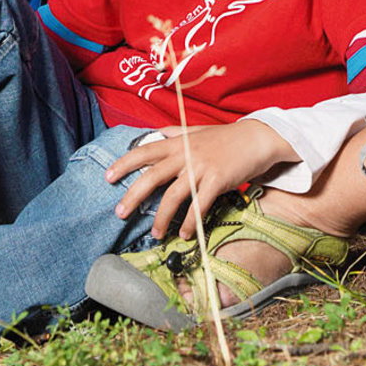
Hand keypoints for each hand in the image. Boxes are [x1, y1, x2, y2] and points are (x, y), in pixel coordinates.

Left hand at [107, 121, 294, 238]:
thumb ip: (175, 133)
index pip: (145, 151)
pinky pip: (200, 205)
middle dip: (133, 195)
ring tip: (156, 234)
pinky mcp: (218, 180)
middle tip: (120, 212)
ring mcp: (202, 167)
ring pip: (174, 196)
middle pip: (152, 176)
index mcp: (178, 142)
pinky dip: (191, 222)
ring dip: (162, 218)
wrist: (258, 138)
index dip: (124, 163)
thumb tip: (154, 133)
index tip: (107, 176)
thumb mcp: (197, 131)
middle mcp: (186, 154)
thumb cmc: (226, 137)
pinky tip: (185, 234)